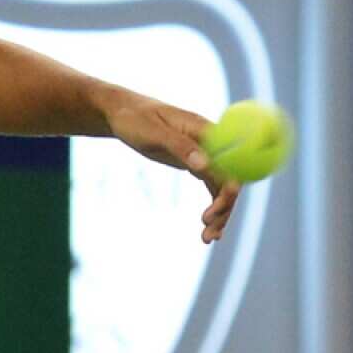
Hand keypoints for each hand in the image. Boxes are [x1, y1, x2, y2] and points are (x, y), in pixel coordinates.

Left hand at [105, 93, 239, 243]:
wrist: (121, 114)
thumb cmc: (135, 118)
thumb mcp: (153, 132)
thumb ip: (179, 147)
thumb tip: (204, 165)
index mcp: (206, 130)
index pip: (231, 158)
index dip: (231, 183)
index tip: (221, 205)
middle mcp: (212, 143)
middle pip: (230, 178)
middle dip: (225, 205)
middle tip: (208, 226)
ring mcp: (205, 154)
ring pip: (222, 187)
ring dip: (220, 213)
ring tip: (208, 238)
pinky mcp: (196, 164)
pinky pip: (211, 188)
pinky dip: (213, 208)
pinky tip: (209, 229)